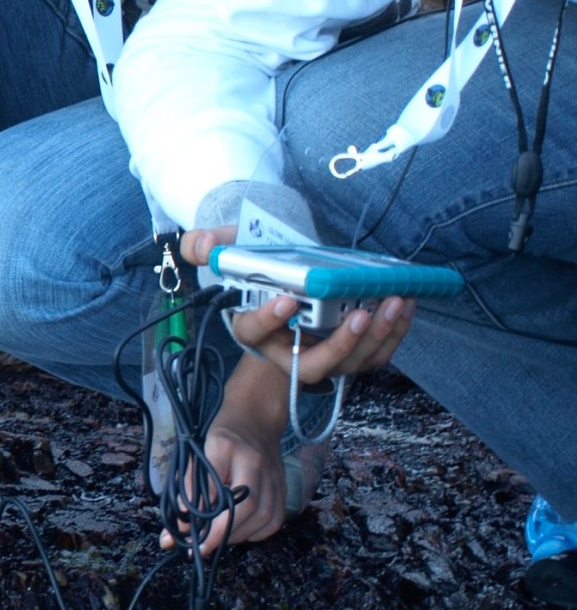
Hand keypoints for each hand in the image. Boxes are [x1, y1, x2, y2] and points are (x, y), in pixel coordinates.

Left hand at [161, 354, 287, 555]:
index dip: (203, 517)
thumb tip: (179, 523)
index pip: (216, 487)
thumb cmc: (220, 435)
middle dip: (222, 533)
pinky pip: (275, 519)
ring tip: (217, 540)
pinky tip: (240, 533)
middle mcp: (255, 462)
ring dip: (239, 536)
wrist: (255, 417)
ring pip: (265, 516)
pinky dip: (258, 533)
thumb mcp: (195, 450)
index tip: (186, 537)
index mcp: (227, 447)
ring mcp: (274, 475)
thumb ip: (187, 485)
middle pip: (247, 506)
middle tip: (201, 548)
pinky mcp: (284, 487)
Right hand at [181, 225, 414, 383]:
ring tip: (394, 303)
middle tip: (361, 314)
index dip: (268, 320)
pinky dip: (393, 334)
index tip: (286, 301)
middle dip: (340, 345)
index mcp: (252, 329)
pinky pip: (374, 355)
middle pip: (312, 364)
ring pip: (350, 364)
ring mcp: (321, 356)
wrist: (288, 278)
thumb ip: (205, 246)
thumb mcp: (228, 251)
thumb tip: (207, 247)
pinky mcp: (349, 354)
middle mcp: (285, 351)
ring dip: (377, 338)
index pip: (252, 331)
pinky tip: (404, 305)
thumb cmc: (258, 268)